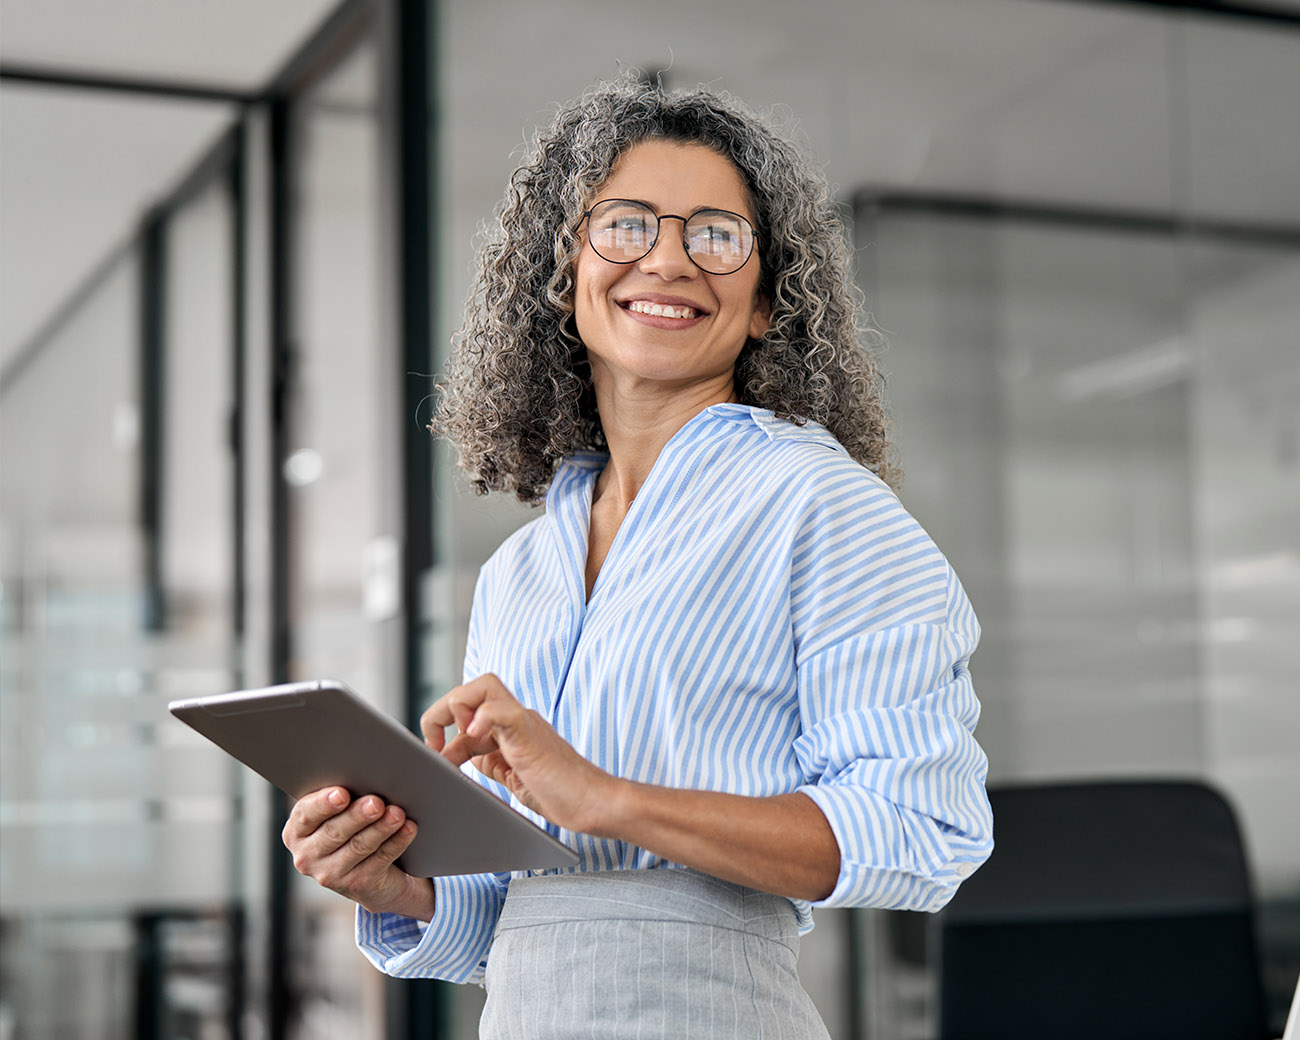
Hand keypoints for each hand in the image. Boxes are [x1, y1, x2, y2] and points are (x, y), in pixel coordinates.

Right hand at [281, 787, 433, 919]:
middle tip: (376, 802)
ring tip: (397, 813)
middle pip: (334, 832)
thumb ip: (341, 794)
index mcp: (297, 831)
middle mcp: (307, 856)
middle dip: (357, 815)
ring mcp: (330, 875)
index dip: (324, 804)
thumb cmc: (350, 825)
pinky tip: (408, 829)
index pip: (306, 815)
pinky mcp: (356, 886)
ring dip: (381, 828)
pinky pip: (379, 860)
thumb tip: (365, 771)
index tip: (342, 793)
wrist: (366, 872)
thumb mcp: (337, 812)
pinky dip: (396, 843)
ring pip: (359, 847)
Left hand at [421, 673, 614, 834]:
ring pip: (483, 686)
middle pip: (471, 688)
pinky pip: (501, 708)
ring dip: (457, 708)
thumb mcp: (511, 776)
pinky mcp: (529, 733)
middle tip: (434, 746)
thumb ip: (489, 762)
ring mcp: (523, 722)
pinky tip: (473, 737)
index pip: (465, 712)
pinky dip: (481, 717)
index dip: (441, 732)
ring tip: (454, 741)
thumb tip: (460, 756)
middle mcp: (515, 718)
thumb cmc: (560, 793)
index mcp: (509, 728)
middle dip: (441, 711)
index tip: (434, 759)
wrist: (593, 803)